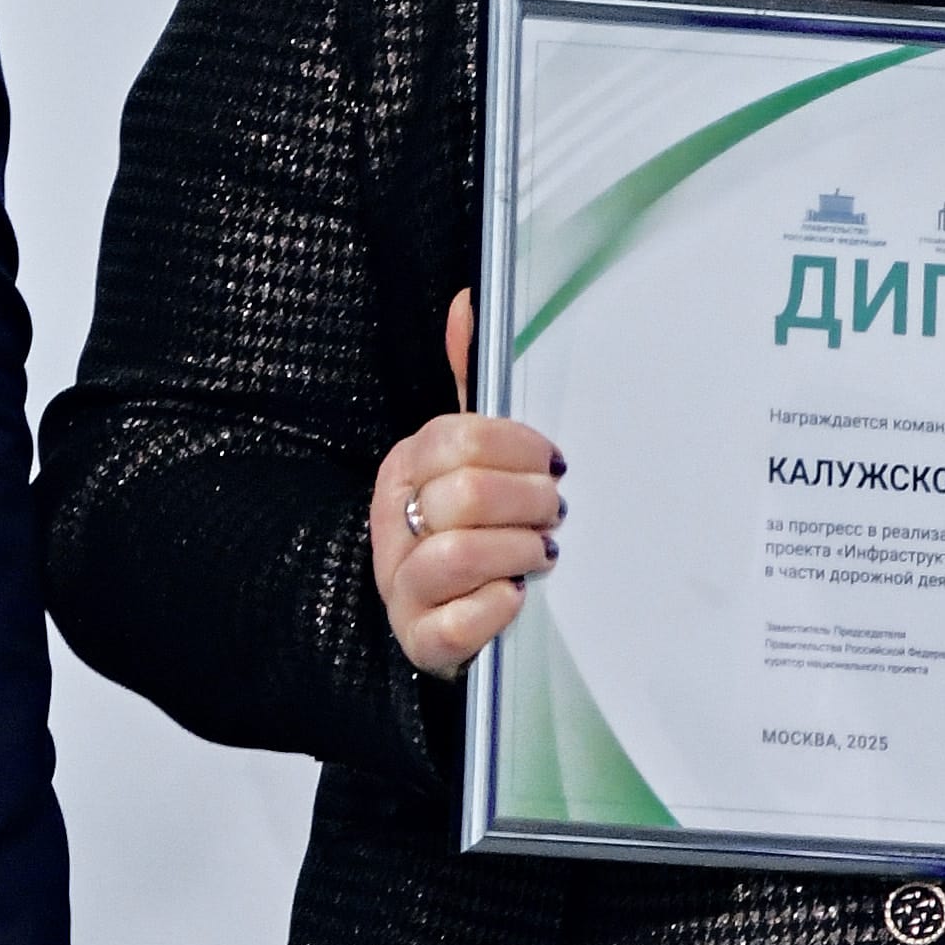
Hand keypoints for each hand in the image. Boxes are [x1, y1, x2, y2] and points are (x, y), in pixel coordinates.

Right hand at [370, 287, 563, 675]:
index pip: (459, 439)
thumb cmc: (467, 528)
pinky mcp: (419, 640)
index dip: (519, 448)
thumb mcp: (466, 457)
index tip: (549, 462)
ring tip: (539, 554)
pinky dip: (497, 608)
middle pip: (466, 494)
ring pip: (459, 554)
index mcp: (403, 469)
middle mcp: (392, 524)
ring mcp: (400, 585)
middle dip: (528, 503)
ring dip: (519, 552)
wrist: (446, 613)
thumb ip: (470, 385)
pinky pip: (458, 623)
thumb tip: (468, 304)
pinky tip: (515, 596)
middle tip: (552, 512)